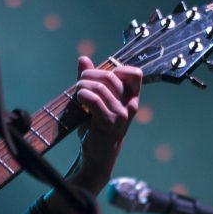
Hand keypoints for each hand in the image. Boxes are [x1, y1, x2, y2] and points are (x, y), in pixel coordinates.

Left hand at [68, 56, 142, 194]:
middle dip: (91, 74)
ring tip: (77, 91)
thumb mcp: (95, 101)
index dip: (118, 68)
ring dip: (84, 85)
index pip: (135, 74)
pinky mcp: (108, 123)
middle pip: (112, 76)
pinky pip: (95, 100)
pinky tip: (78, 98)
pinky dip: (83, 95)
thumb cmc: (95, 127)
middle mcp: (130, 106)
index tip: (101, 75)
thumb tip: (83, 58)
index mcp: (131, 99)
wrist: (95, 155)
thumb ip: (90, 79)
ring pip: (102, 87)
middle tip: (80, 82)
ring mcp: (121, 115)